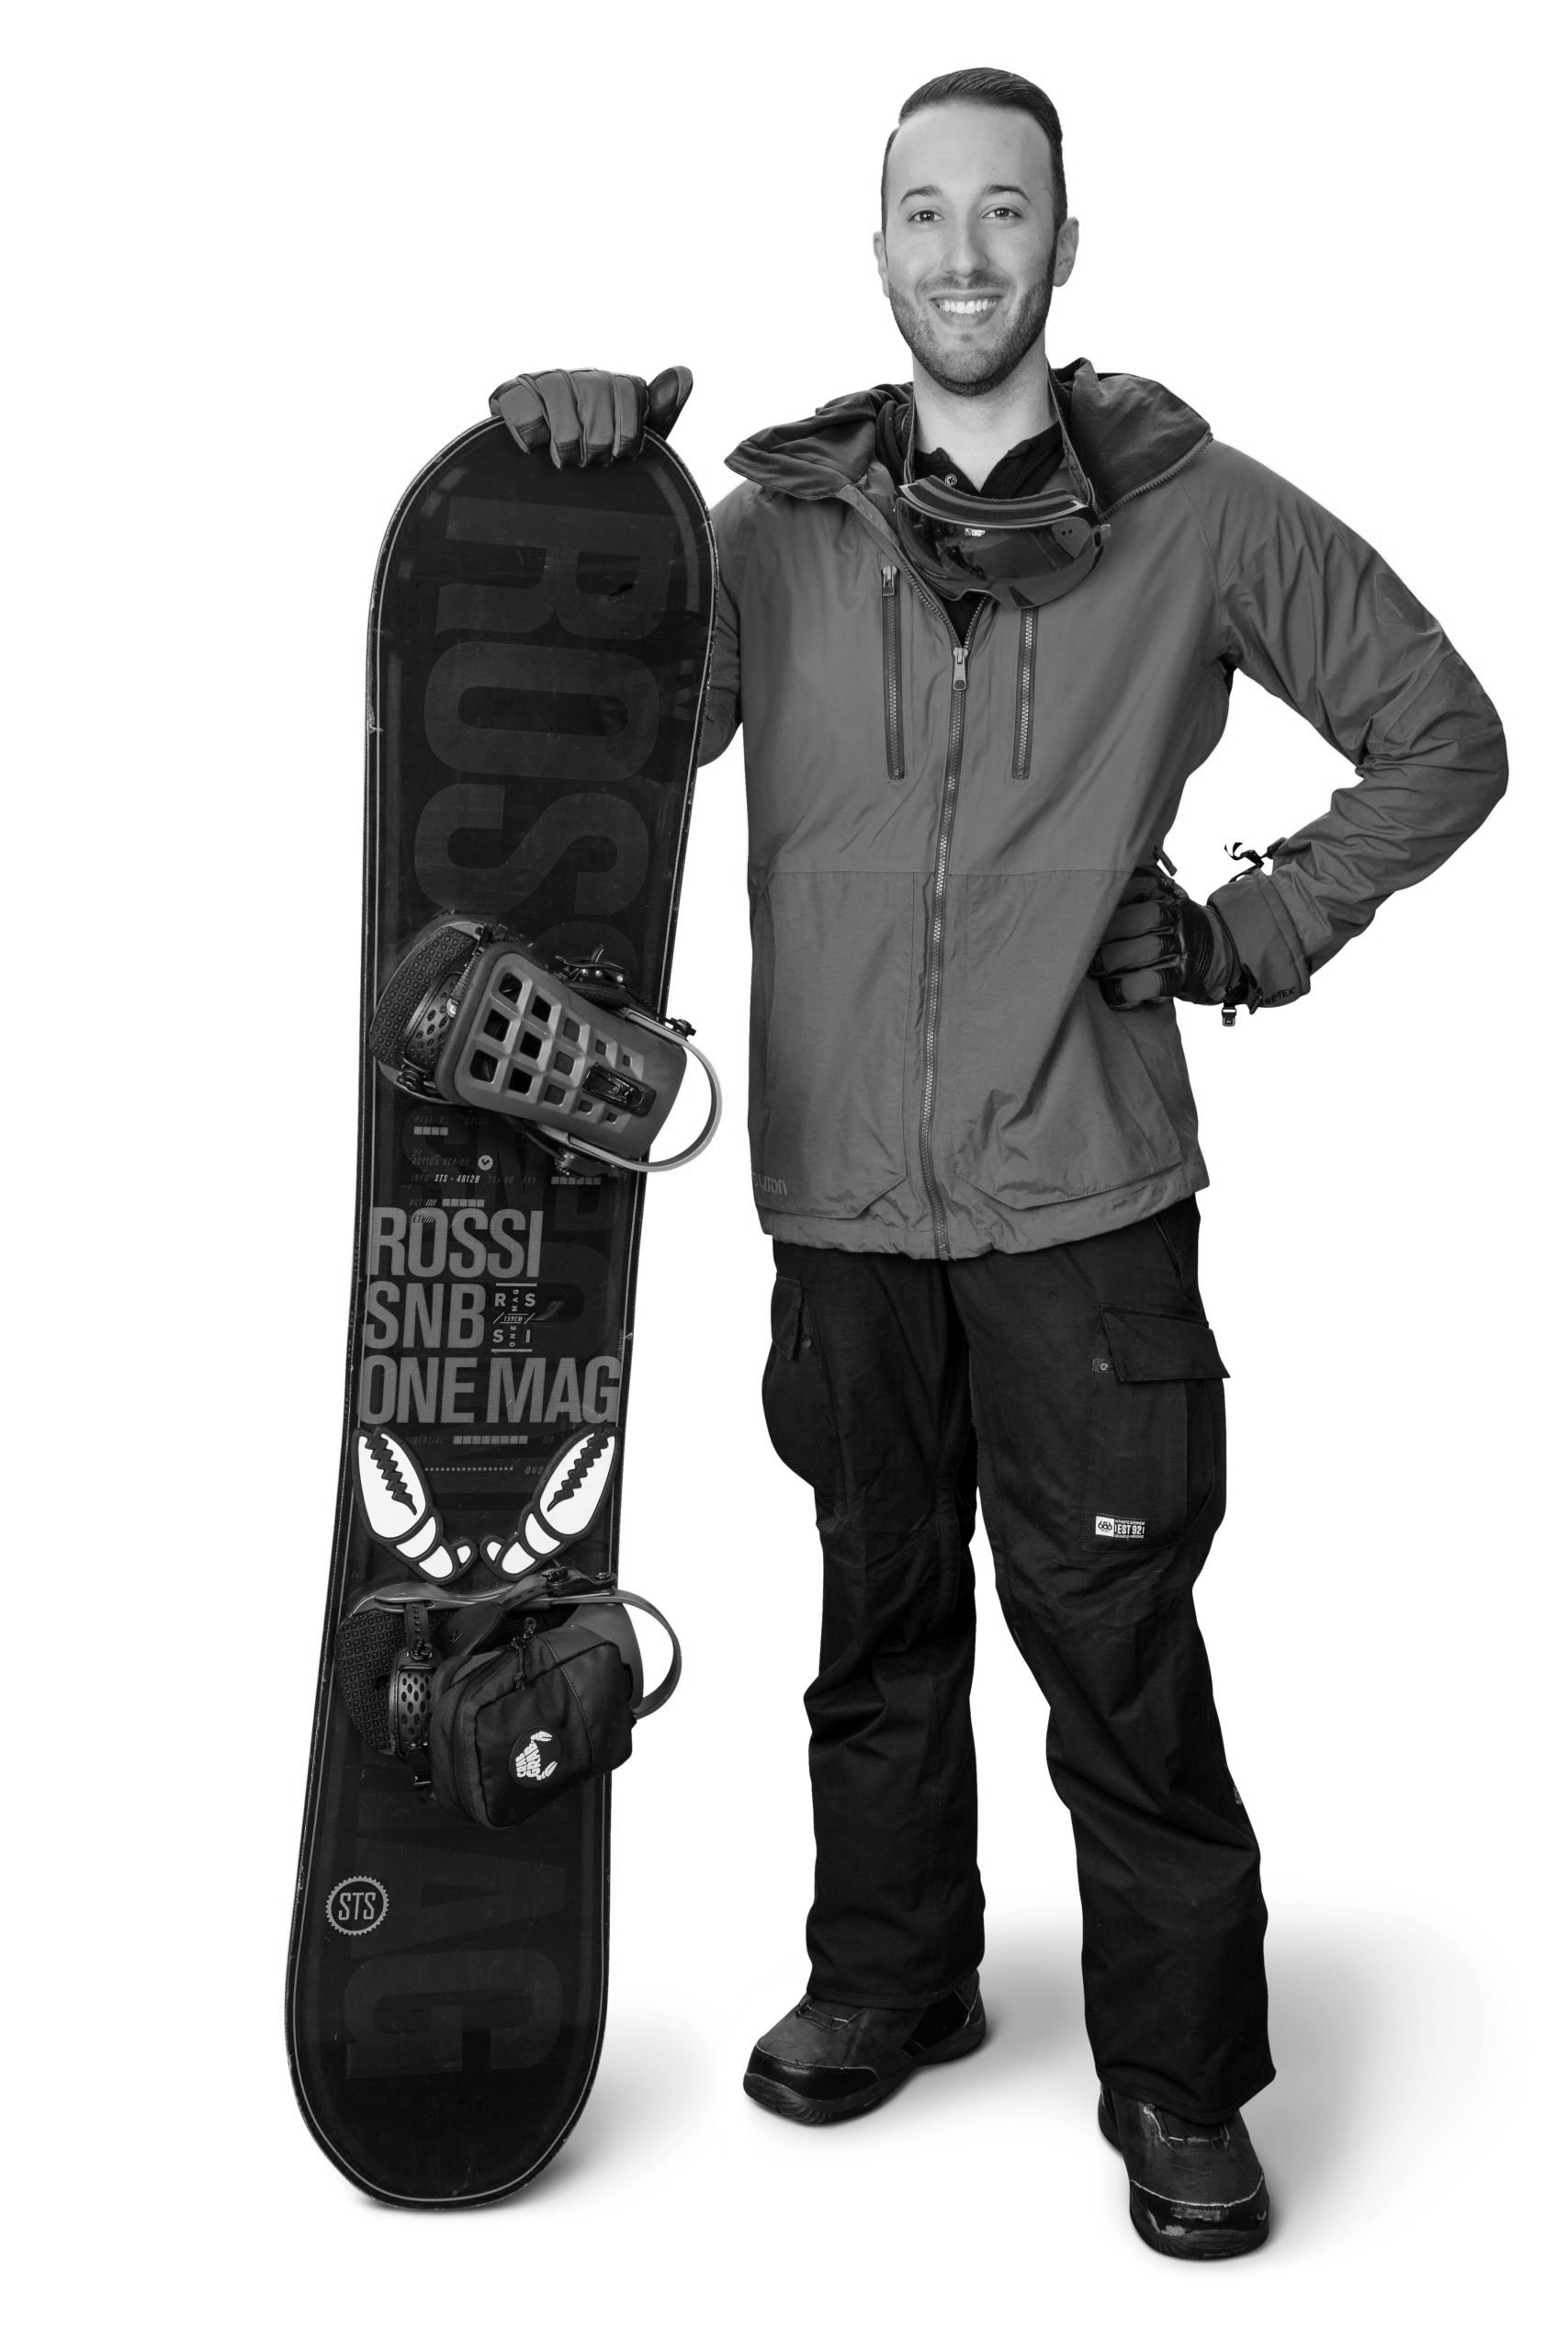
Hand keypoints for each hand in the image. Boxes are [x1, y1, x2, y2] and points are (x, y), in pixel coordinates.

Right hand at [489, 367, 692, 465]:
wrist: (542, 503)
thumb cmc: (592, 475)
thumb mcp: (630, 447)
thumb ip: (660, 413)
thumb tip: (684, 373)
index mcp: (606, 385)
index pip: (628, 387)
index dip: (627, 432)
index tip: (619, 457)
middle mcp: (575, 376)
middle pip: (596, 390)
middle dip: (598, 442)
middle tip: (589, 463)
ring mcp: (539, 382)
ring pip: (559, 392)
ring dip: (566, 441)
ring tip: (564, 462)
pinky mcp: (507, 395)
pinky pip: (522, 402)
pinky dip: (531, 431)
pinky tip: (534, 450)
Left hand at [1089, 866, 1239, 1008]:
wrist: (1224, 950)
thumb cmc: (1177, 925)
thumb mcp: (1164, 896)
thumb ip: (1133, 890)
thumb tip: (1087, 893)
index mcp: (1169, 893)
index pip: (1141, 884)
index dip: (1114, 896)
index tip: (1085, 907)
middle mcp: (1179, 917)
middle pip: (1145, 916)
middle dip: (1110, 930)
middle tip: (1083, 943)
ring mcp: (1184, 946)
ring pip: (1148, 948)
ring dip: (1114, 959)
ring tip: (1093, 968)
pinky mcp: (1183, 977)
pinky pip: (1153, 982)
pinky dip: (1126, 988)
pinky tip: (1109, 991)